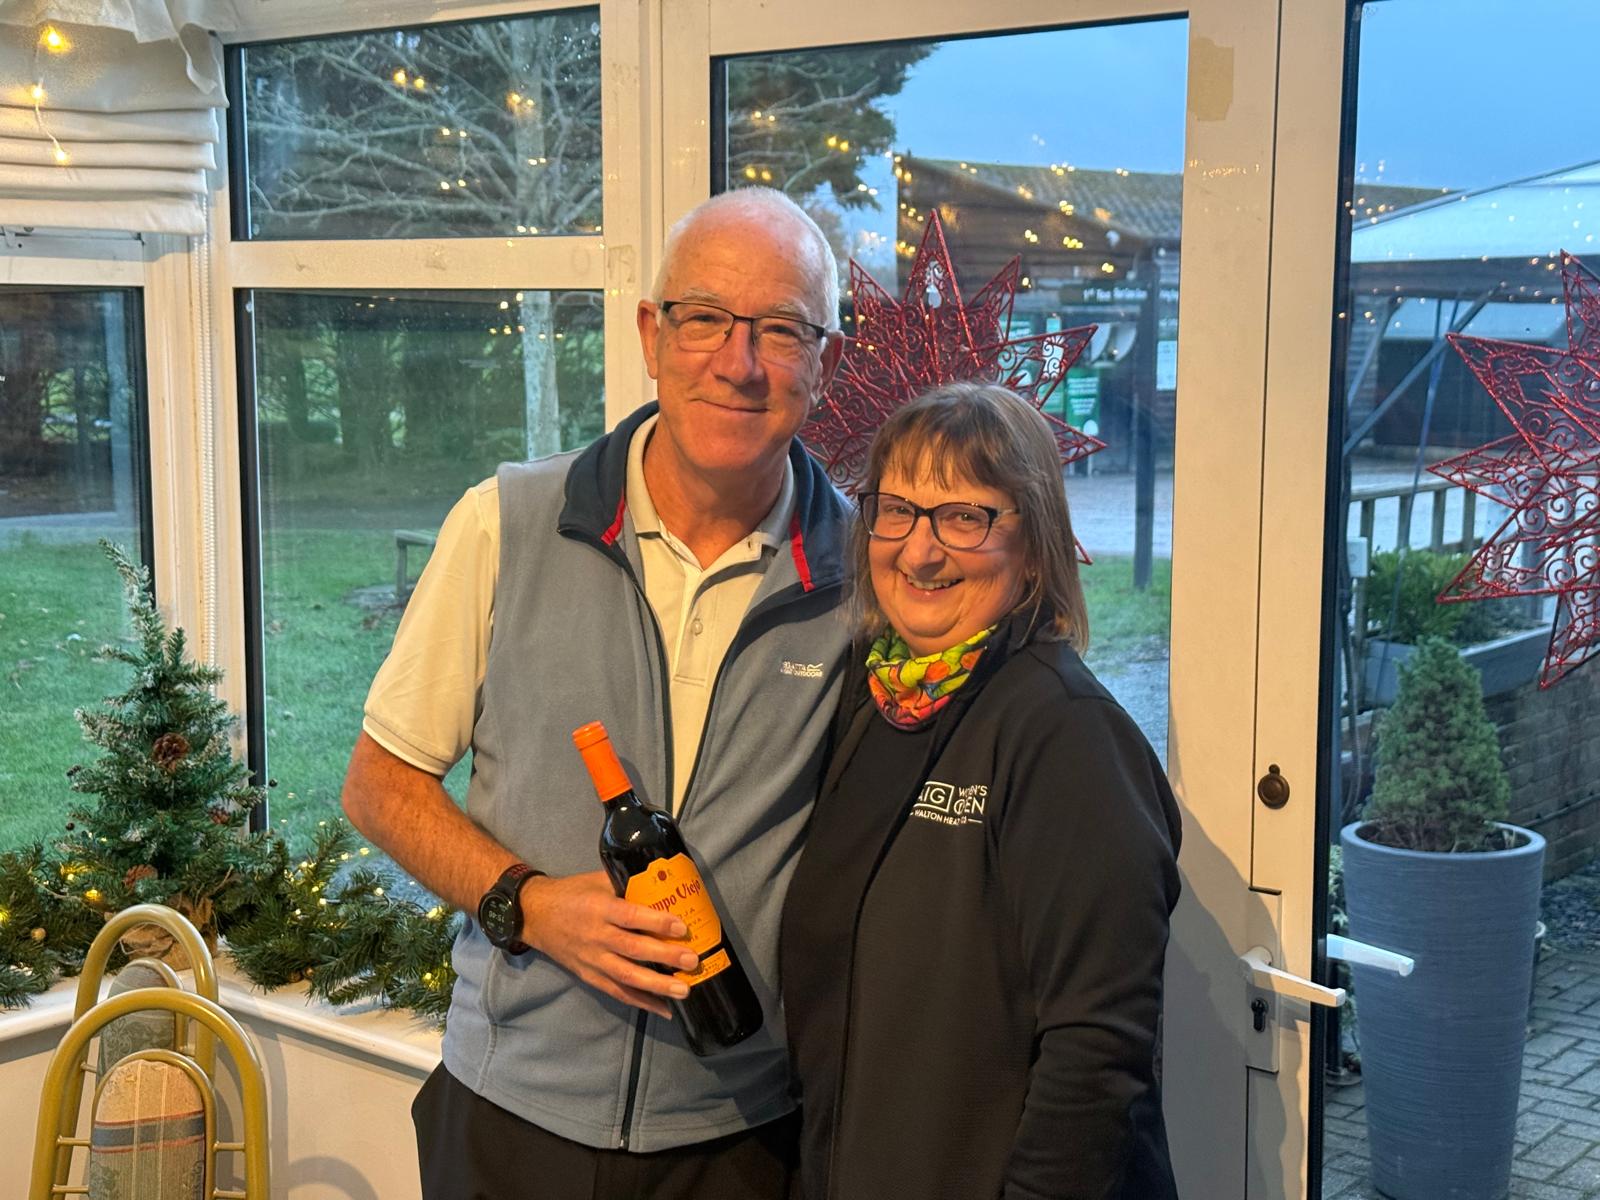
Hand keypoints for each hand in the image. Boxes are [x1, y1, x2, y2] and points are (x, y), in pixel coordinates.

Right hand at [518, 870, 699, 1018]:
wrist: (535, 915)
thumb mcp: (598, 881)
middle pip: (633, 950)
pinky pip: (617, 992)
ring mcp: (592, 960)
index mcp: (600, 908)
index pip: (631, 917)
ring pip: (626, 977)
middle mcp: (596, 936)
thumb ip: (627, 883)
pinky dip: (641, 1002)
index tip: (681, 927)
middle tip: (692, 960)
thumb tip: (664, 882)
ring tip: (684, 990)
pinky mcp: (589, 976)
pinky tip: (664, 1008)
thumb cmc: (572, 893)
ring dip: (657, 986)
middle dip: (665, 957)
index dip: (657, 923)